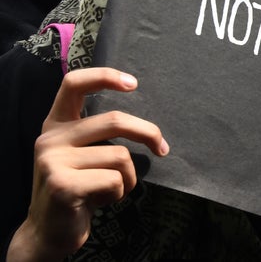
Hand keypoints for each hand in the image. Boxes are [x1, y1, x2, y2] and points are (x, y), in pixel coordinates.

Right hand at [7, 68, 168, 261]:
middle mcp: (50, 138)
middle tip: (163, 149)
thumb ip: (99, 133)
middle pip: (114, 120)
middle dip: (148, 133)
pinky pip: (115, 180)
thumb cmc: (79, 188)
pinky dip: (119, 192)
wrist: (48, 232)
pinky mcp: (63, 185)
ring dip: (128, 177)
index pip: (73, 83)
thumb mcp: (83, 154)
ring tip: (110, 189)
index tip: (133, 83)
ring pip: (120, 156)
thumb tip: (147, 124)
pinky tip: (99, 201)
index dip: (104, 77)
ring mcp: (53, 161)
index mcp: (55, 124)